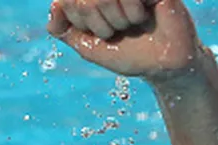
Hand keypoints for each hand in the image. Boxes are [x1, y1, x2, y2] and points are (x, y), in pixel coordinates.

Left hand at [46, 0, 204, 81]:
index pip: (67, 1)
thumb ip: (63, 29)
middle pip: (84, 0)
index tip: (99, 32)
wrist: (162, 65)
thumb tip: (55, 5)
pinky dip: (132, 12)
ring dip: (117, 20)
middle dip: (99, 24)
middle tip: (119, 30)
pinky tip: (144, 15)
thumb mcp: (88, 45)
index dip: (80, 21)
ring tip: (132, 24)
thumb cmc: (128, 53)